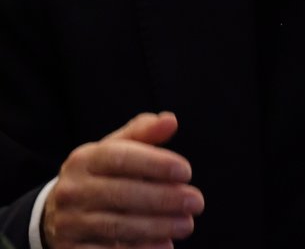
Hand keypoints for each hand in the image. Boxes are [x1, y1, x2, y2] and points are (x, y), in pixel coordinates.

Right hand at [43, 112, 204, 247]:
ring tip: (187, 224)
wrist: (56, 212)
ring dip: (157, 227)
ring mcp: (68, 222)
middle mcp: (73, 190)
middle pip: (122, 194)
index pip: (122, 158)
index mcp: (85, 158)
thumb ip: (144, 132)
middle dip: (164, 199)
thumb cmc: (101, 174)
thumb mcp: (116, 148)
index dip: (156, 164)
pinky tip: (165, 245)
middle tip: (196, 202)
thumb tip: (170, 120)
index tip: (187, 172)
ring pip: (117, 226)